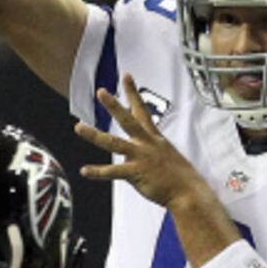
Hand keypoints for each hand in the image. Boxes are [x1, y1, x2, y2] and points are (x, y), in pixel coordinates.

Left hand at [75, 74, 210, 209]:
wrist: (188, 191)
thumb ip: (148, 151)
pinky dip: (98, 172)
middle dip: (114, 105)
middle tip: (101, 91)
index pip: (141, 110)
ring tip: (78, 127)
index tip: (126, 76)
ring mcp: (140, 157)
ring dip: (94, 135)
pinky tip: (84, 171)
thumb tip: (134, 156)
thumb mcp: (165, 155)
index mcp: (153, 138)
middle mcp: (146, 144)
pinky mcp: (136, 173)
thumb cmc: (178, 176)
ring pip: (113, 143)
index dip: (133, 93)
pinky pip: (113, 172)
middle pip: (127, 120)